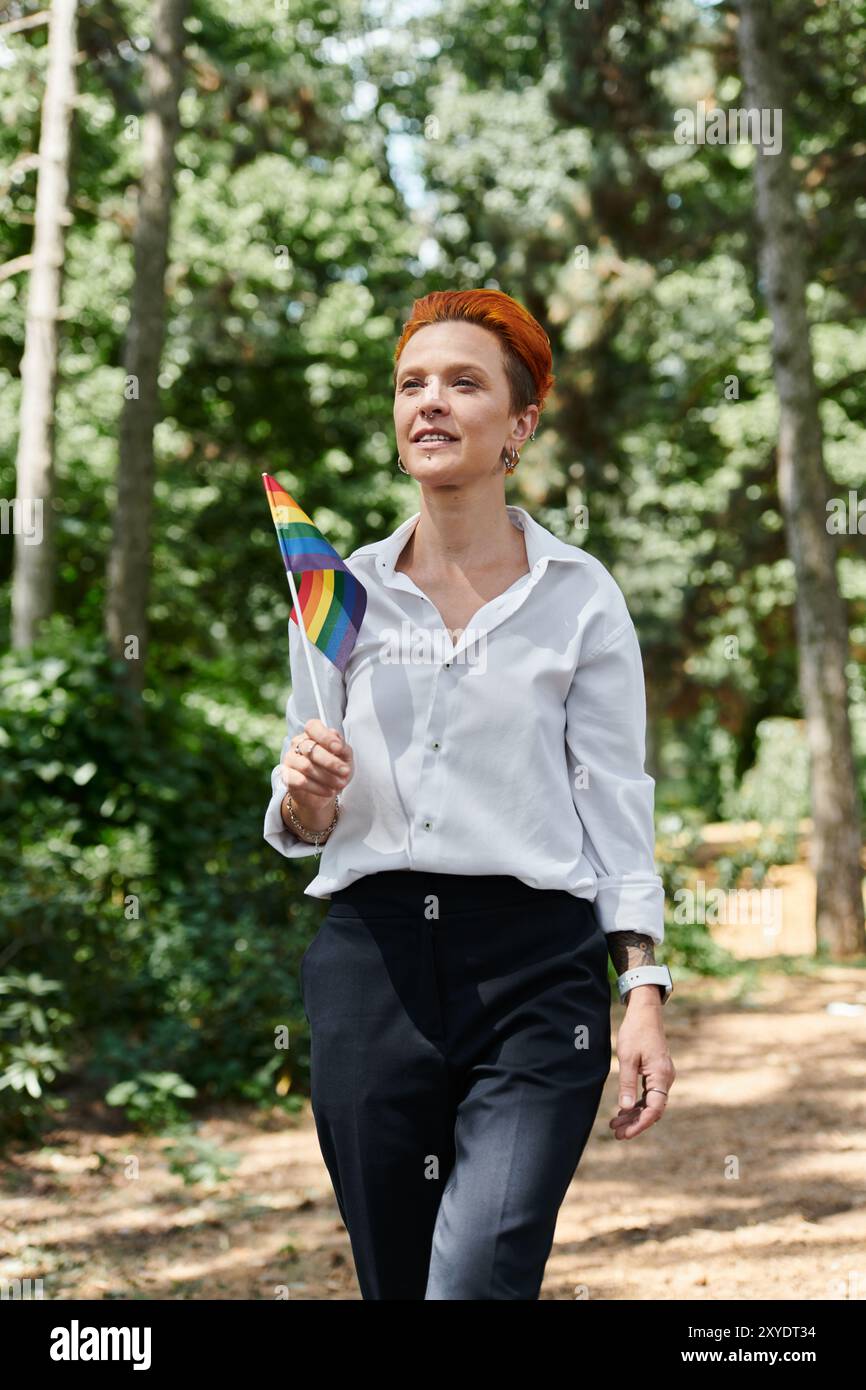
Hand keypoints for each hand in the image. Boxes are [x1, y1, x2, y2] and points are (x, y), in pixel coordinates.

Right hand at [279, 718, 353, 824]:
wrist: (325, 791)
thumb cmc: (335, 770)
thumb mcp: (345, 757)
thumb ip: (342, 747)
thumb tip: (338, 744)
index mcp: (312, 734)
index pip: (313, 727)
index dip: (325, 737)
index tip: (339, 749)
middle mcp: (298, 744)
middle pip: (311, 749)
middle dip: (331, 762)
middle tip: (345, 772)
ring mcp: (290, 759)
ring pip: (306, 766)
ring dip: (327, 777)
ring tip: (339, 784)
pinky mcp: (287, 777)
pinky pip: (300, 781)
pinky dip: (318, 788)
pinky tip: (329, 791)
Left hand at [609, 992, 675, 1140]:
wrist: (645, 1013)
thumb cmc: (635, 1032)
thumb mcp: (627, 1058)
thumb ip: (627, 1083)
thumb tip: (625, 1108)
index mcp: (661, 1075)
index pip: (655, 1108)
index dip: (641, 1123)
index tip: (626, 1133)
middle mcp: (666, 1078)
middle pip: (653, 1109)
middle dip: (636, 1123)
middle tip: (617, 1134)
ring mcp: (663, 1076)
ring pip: (651, 1103)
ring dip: (635, 1115)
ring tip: (616, 1125)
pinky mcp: (657, 1073)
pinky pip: (649, 1094)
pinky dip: (637, 1103)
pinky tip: (623, 1111)